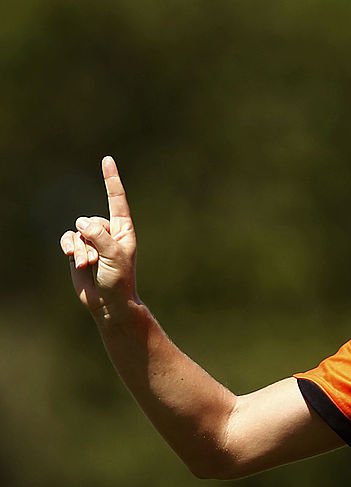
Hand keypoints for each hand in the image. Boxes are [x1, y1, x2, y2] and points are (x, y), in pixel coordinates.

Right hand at [59, 156, 138, 316]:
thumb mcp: (114, 256)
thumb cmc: (118, 279)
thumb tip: (81, 223)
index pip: (116, 200)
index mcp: (123, 230)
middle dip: (90, 241)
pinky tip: (75, 261)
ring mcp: (92, 240)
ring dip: (79, 250)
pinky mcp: (78, 249)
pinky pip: (67, 239)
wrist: (108, 302)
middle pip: (89, 221)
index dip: (111, 180)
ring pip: (76, 232)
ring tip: (89, 265)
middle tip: (98, 261)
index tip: (107, 160)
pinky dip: (68, 249)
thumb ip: (99, 236)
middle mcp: (107, 232)